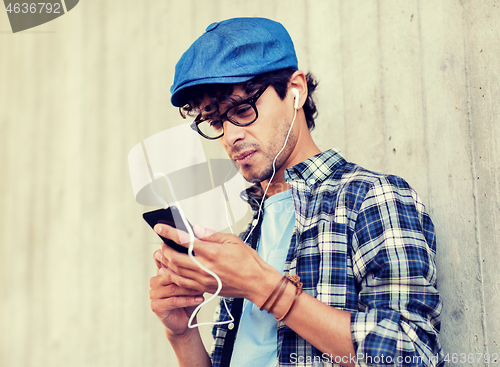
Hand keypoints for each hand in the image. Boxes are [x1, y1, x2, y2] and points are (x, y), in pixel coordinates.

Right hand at [149, 246, 204, 336]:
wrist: (185, 321)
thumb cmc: (188, 298)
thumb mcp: (190, 281)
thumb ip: (189, 270)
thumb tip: (199, 257)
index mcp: (161, 272)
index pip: (161, 259)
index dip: (170, 255)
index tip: (184, 254)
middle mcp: (155, 281)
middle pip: (170, 275)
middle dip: (187, 276)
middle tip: (203, 276)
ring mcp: (153, 294)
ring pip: (173, 288)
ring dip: (189, 289)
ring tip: (203, 289)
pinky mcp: (156, 306)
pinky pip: (174, 301)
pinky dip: (188, 300)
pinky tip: (199, 299)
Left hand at [155, 223, 277, 305]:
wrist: (256, 283)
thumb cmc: (248, 261)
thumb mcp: (233, 240)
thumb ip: (212, 235)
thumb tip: (196, 229)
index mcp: (211, 252)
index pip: (184, 240)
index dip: (169, 232)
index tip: (160, 227)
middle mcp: (204, 267)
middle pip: (175, 258)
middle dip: (164, 249)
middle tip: (161, 243)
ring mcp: (203, 279)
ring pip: (176, 272)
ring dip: (165, 263)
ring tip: (161, 255)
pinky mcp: (204, 288)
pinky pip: (183, 283)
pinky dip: (172, 276)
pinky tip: (168, 271)